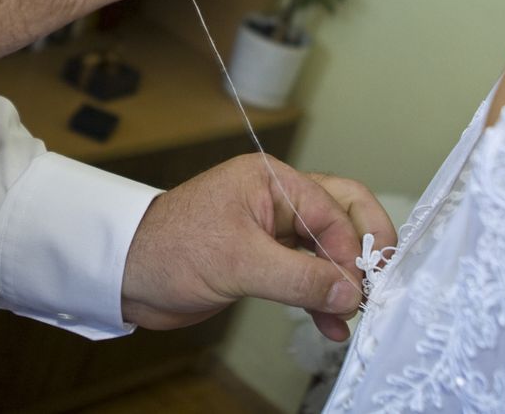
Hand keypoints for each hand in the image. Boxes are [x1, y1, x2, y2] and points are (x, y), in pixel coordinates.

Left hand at [121, 154, 395, 341]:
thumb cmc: (168, 249)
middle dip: (362, 251)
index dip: (350, 251)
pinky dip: (319, 298)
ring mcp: (271, 229)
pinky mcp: (263, 259)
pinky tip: (329, 324)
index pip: (333, 209)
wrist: (125, 274)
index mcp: (271, 180)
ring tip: (352, 317)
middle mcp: (276, 198)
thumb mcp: (237, 262)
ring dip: (340, 282)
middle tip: (379, 285)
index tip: (359, 290)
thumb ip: (298, 277)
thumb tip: (348, 291)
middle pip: (341, 214)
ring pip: (326, 249)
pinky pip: (305, 273)